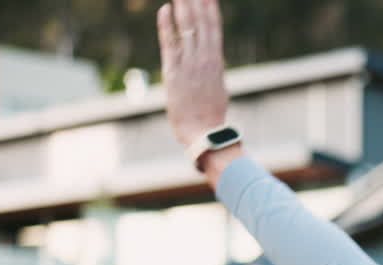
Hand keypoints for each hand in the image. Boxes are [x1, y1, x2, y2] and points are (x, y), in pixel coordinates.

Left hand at [157, 0, 229, 149]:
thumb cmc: (210, 115)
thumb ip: (212, 71)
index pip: (214, 28)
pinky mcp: (174, 71)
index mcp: (217, 62)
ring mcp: (189, 64)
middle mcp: (205, 59)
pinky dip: (166, 25)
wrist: (203, 133)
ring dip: (183, 6)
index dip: (211, 9)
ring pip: (187, 28)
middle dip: (197, 2)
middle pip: (201, 22)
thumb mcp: (217, 88)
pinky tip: (165, 9)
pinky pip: (170, 43)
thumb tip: (213, 62)